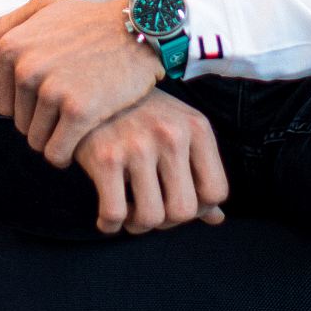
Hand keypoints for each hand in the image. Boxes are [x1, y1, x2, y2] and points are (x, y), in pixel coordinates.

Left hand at [0, 0, 164, 166]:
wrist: (141, 28)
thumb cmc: (92, 19)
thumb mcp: (45, 8)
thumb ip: (4, 28)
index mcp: (12, 47)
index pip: (1, 103)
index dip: (26, 105)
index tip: (50, 98)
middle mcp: (26, 68)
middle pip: (18, 123)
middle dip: (40, 122)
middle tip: (68, 109)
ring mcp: (52, 91)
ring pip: (36, 140)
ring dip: (54, 139)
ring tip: (76, 122)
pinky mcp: (78, 111)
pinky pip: (57, 152)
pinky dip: (66, 154)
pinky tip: (81, 141)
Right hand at [76, 89, 230, 235]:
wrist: (93, 85)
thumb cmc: (142, 114)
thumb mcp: (179, 131)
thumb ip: (200, 173)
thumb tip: (217, 219)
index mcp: (197, 128)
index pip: (215, 192)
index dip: (198, 209)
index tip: (175, 202)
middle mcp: (172, 135)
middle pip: (184, 211)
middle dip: (167, 221)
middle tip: (150, 210)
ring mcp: (139, 146)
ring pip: (151, 218)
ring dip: (138, 225)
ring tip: (129, 212)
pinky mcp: (105, 157)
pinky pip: (115, 214)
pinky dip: (110, 224)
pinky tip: (106, 216)